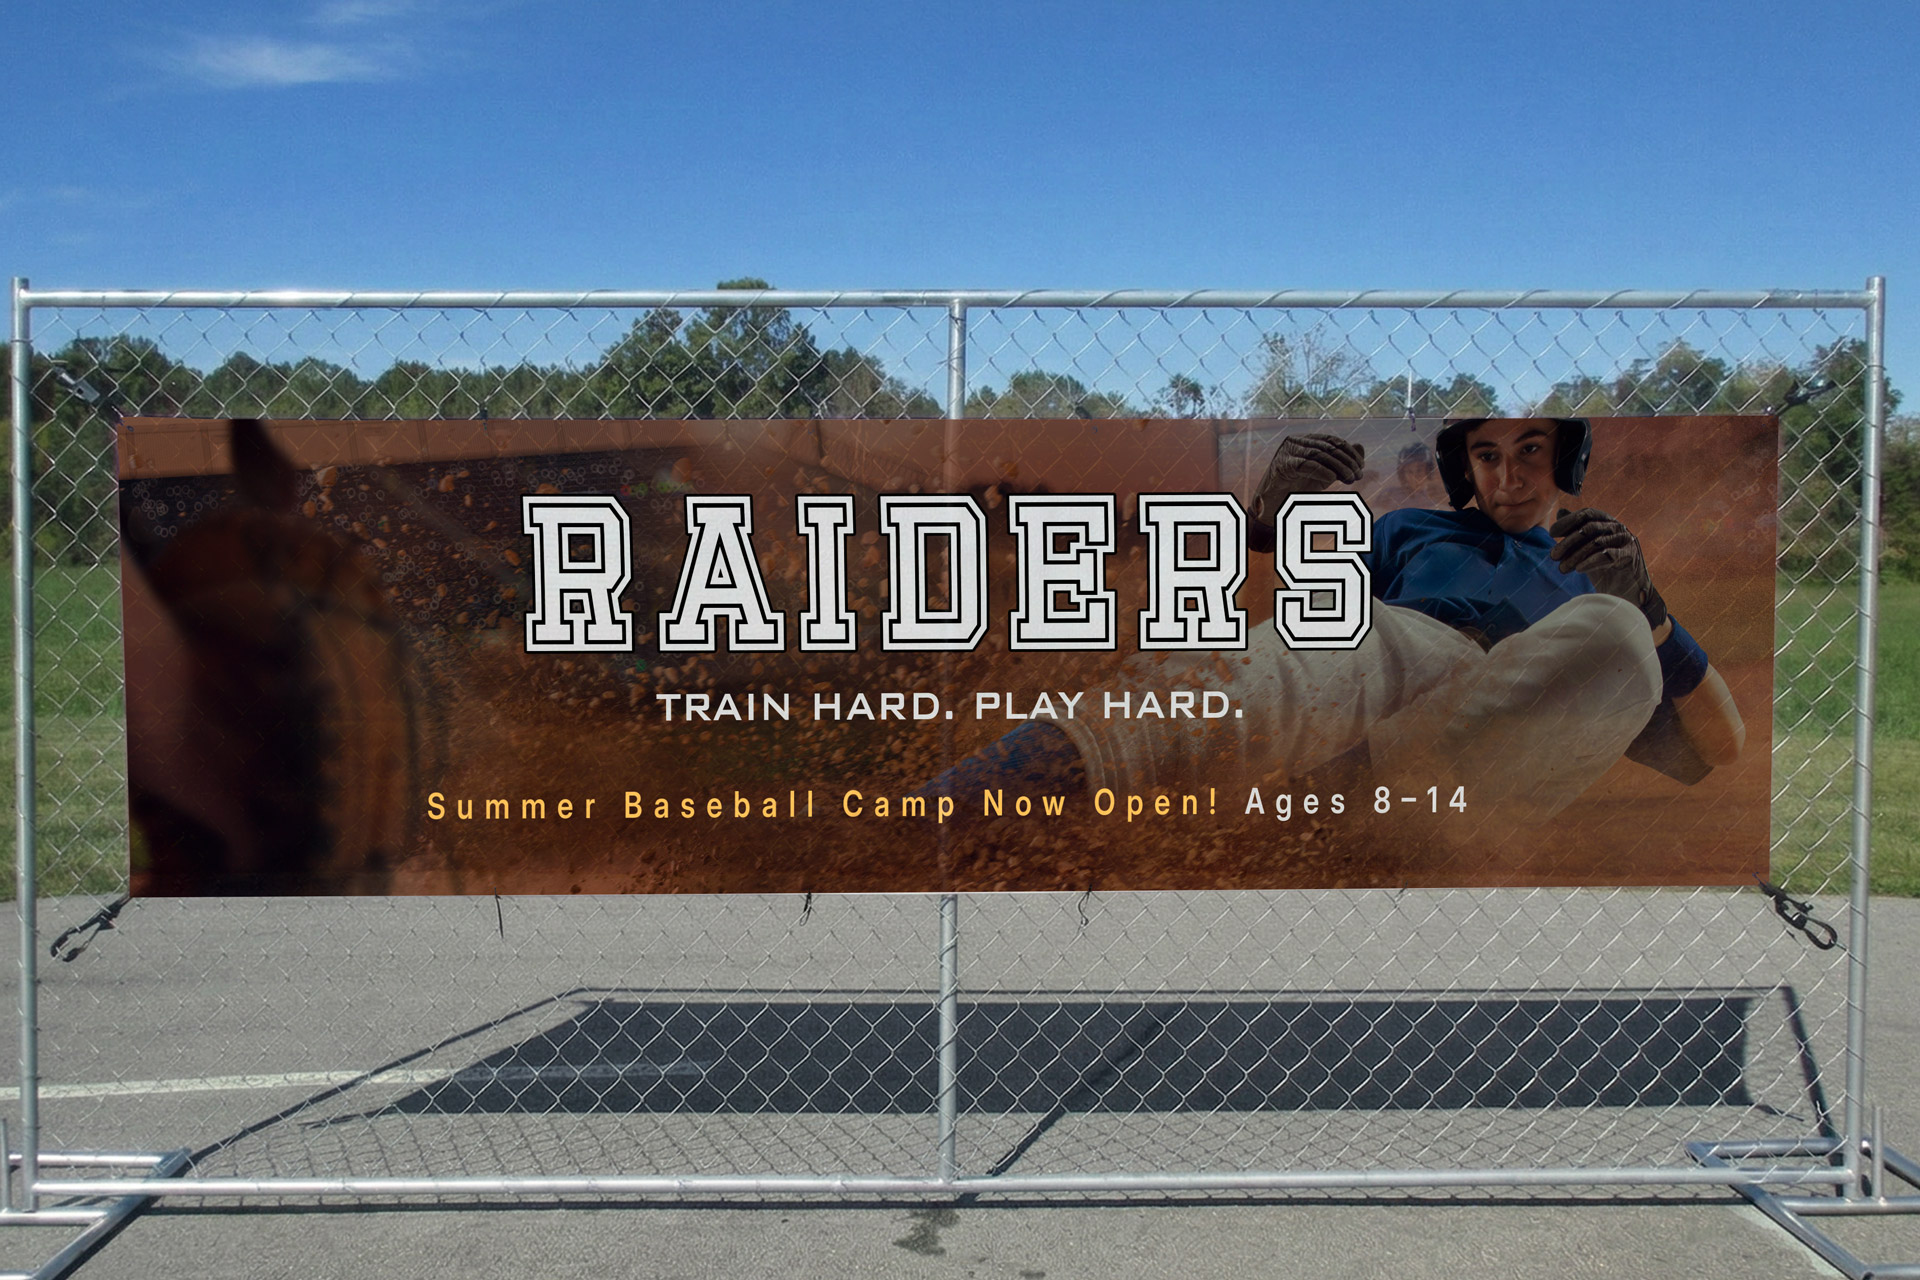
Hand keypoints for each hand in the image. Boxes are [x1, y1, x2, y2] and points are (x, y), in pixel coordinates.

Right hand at [1248, 434, 1364, 549]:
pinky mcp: (1282, 464)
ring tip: (1349, 478)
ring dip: (1338, 467)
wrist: (1276, 505)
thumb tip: (1360, 446)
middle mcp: (1296, 441)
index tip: (1361, 466)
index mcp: (1306, 440)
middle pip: (1327, 447)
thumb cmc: (1299, 488)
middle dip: (1346, 461)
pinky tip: (1332, 480)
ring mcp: (1287, 451)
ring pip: (1318, 454)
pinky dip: (1322, 471)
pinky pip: (1306, 464)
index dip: (1349, 452)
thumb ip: (1341, 461)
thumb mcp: (1325, 474)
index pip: (1332, 441)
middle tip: (1358, 475)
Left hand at [1549, 507, 1667, 628]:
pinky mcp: (1631, 555)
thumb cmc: (1604, 568)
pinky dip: (1591, 562)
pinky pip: (1608, 555)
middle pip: (1589, 528)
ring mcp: (1626, 540)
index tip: (1551, 534)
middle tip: (1553, 556)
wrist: (1625, 592)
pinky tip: (1578, 570)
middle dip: (1568, 542)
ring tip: (1562, 569)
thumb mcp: (1586, 548)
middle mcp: (1619, 528)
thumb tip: (1560, 512)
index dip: (1568, 521)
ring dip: (1575, 555)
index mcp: (1608, 521)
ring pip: (1596, 542)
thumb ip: (1575, 531)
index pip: (1587, 513)